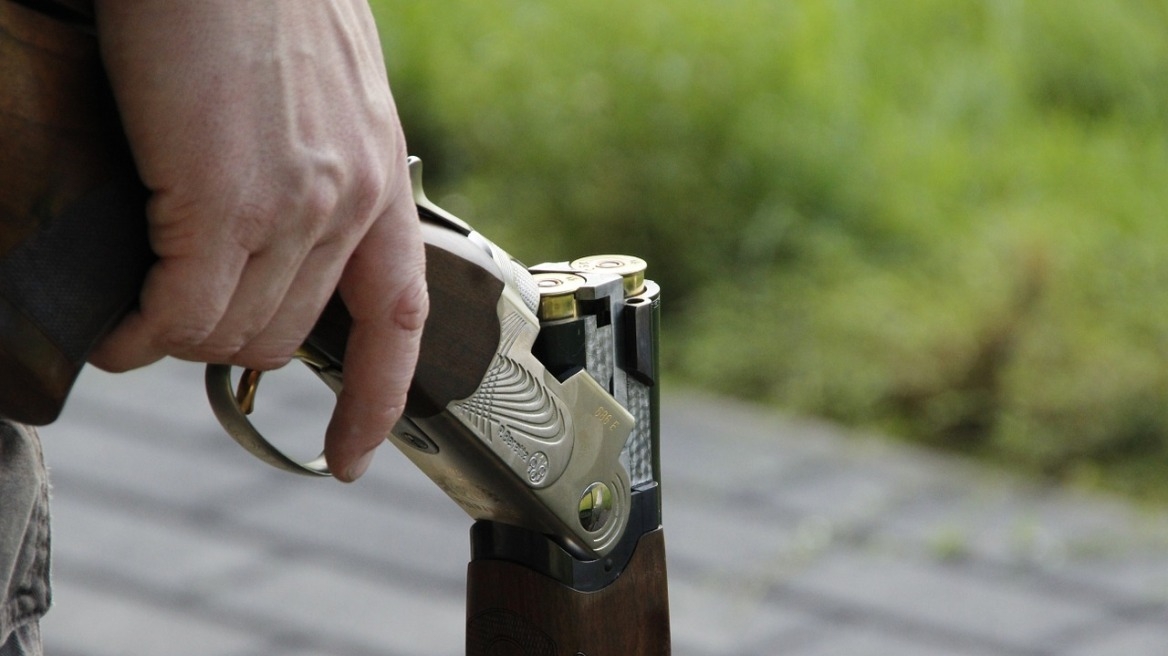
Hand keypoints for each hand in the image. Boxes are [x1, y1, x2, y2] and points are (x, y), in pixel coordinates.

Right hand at [90, 0, 427, 481]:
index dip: (381, 399)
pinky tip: (120, 335)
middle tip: (179, 326)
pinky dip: (142, 338)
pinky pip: (179, 314)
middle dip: (230, 347)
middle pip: (289, 337)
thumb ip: (322, 163)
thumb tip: (277, 221)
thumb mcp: (328, 90)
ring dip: (180, 343)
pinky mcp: (220, 202)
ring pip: (232, 333)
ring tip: (141, 325)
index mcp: (381, 177)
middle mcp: (348, 203)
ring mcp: (290, 208)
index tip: (353, 455)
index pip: (401, 318)